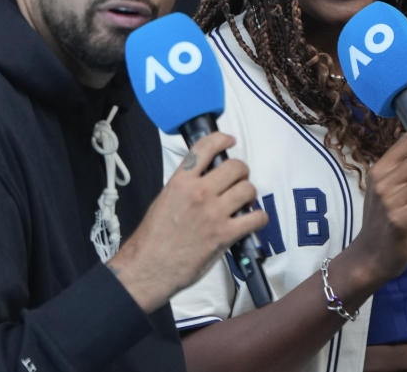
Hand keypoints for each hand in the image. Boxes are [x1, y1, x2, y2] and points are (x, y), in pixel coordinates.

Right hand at [107, 132, 267, 311]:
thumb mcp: (164, 200)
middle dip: (241, 171)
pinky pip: (255, 217)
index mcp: (180, 182)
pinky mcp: (224, 234)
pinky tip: (252, 220)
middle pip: (235, 167)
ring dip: (249, 194)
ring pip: (248, 189)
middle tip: (238, 179)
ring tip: (243, 201)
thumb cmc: (152, 239)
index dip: (222, 139)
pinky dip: (258, 218)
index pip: (206, 147)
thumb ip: (184, 186)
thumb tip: (203, 178)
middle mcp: (198, 193)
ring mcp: (213, 213)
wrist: (148, 267)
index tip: (229, 140)